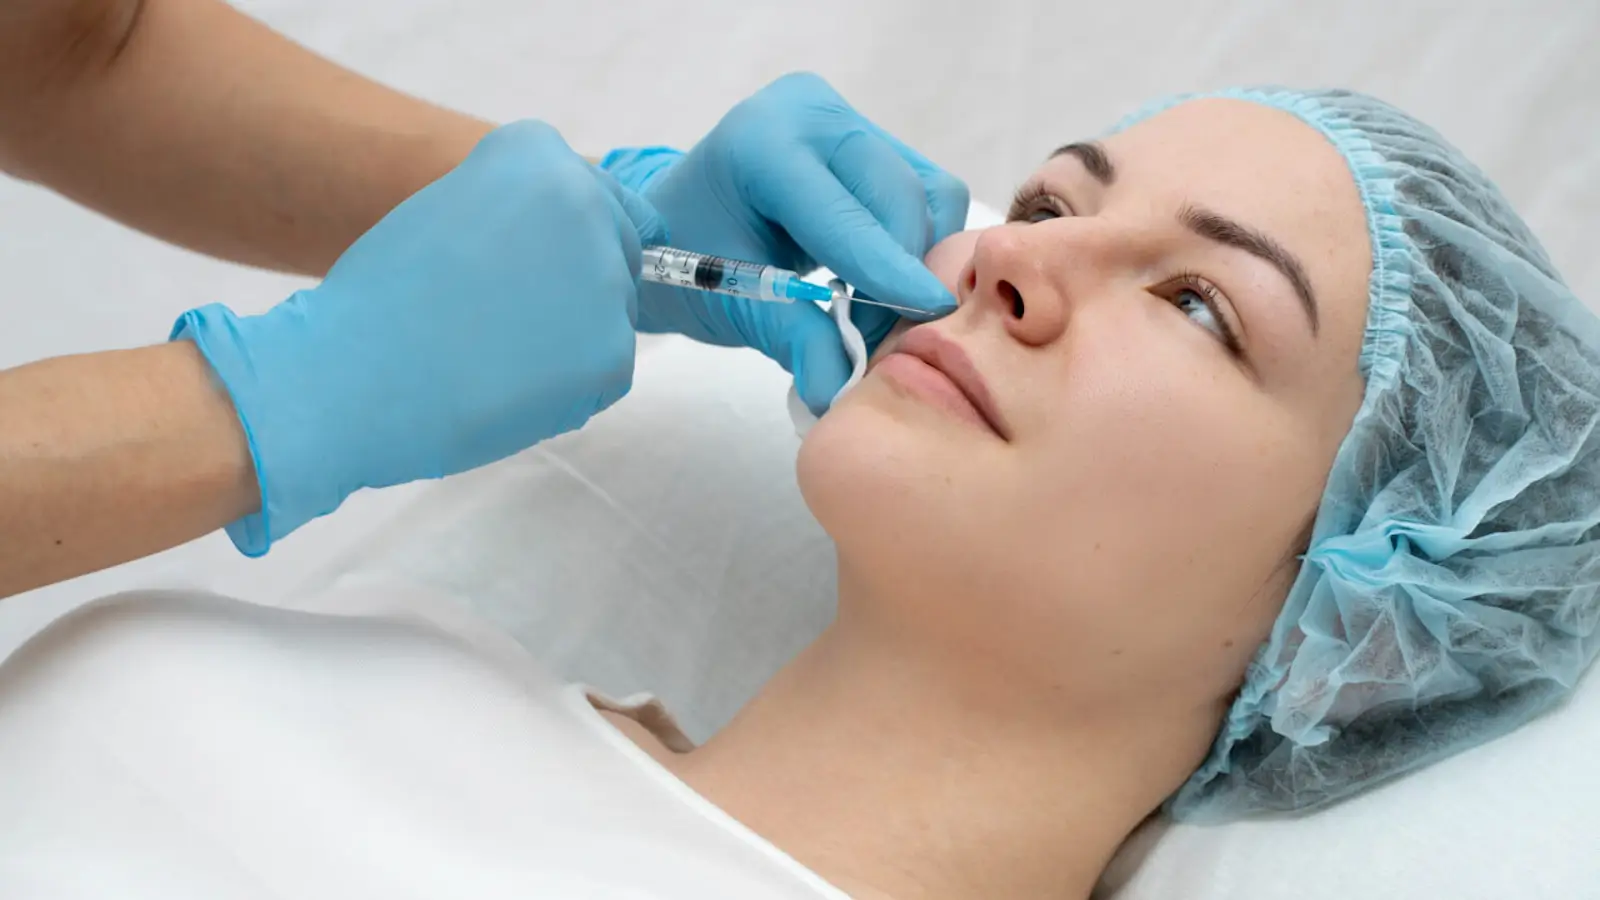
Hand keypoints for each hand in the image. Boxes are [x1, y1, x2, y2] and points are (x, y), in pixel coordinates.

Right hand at [172, 120, 665, 554]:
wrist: (353, 376)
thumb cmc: (386, 298)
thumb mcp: (451, 207)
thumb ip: (523, 206)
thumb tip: (585, 236)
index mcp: (539, 153)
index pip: (598, 195)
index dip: (556, 241)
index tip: (505, 264)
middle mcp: (585, 202)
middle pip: (618, 248)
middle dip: (576, 284)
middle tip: (497, 314)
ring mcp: (606, 278)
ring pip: (614, 312)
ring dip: (571, 336)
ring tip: (493, 349)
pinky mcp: (614, 351)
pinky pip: (609, 368)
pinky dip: (571, 386)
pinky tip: (509, 383)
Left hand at [602, 72, 968, 413]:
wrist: (682, 225)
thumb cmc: (690, 257)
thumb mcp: (731, 303)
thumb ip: (792, 340)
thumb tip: (838, 387)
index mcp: (764, 140)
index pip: (842, 211)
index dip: (887, 267)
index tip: (930, 313)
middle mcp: (815, 115)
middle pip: (900, 195)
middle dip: (903, 273)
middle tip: (880, 340)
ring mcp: (853, 124)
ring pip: (930, 195)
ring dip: (918, 262)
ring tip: (874, 311)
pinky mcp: (882, 144)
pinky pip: (932, 197)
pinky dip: (921, 247)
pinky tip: (884, 281)